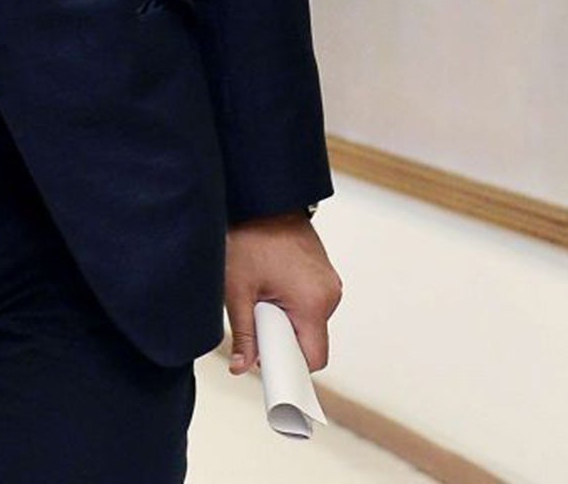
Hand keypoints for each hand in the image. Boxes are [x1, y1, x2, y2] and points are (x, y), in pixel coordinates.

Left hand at [224, 212, 341, 375]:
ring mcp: (329, 282)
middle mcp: (330, 294)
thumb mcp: (238, 289)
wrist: (262, 197)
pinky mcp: (323, 273)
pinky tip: (269, 283)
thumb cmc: (249, 236)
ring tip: (260, 292)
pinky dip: (290, 303)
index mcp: (313, 302)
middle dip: (281, 338)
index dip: (290, 367)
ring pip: (308, 321)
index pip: (312, 358)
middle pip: (309, 340)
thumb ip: (243, 333)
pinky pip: (309, 302)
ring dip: (284, 318)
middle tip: (255, 317)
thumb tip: (242, 367)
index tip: (270, 369)